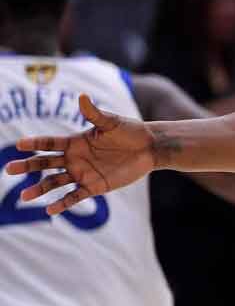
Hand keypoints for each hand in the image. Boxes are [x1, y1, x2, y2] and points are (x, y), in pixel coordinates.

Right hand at [3, 95, 154, 214]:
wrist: (149, 148)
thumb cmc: (130, 131)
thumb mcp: (111, 122)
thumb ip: (94, 114)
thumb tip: (81, 96)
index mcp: (76, 141)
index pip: (50, 143)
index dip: (35, 143)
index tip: (19, 145)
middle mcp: (75, 158)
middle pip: (46, 163)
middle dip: (28, 165)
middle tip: (9, 169)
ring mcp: (83, 173)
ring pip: (55, 182)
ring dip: (40, 188)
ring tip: (24, 195)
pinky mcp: (94, 186)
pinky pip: (74, 196)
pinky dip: (63, 203)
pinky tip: (50, 209)